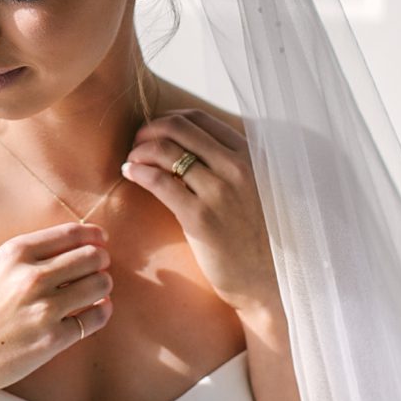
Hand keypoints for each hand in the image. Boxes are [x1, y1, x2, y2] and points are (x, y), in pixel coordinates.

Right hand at [0, 222, 112, 400]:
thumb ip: (28, 260)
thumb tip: (72, 252)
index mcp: (14, 254)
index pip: (71, 234)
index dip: (93, 236)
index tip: (100, 240)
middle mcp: (30, 277)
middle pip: (91, 256)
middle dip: (100, 261)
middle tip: (99, 268)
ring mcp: (43, 309)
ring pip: (100, 285)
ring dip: (103, 286)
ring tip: (96, 291)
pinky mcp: (52, 339)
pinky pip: (95, 318)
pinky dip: (101, 312)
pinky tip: (95, 311)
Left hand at [122, 108, 277, 317]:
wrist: (270, 281)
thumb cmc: (258, 235)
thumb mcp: (255, 188)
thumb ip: (230, 164)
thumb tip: (187, 145)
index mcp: (251, 156)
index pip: (198, 119)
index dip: (167, 120)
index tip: (154, 133)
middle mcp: (237, 167)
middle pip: (177, 127)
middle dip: (148, 130)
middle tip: (136, 144)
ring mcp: (219, 191)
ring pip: (164, 150)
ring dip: (138, 150)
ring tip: (131, 162)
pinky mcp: (200, 217)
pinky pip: (158, 181)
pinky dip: (137, 171)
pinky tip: (129, 173)